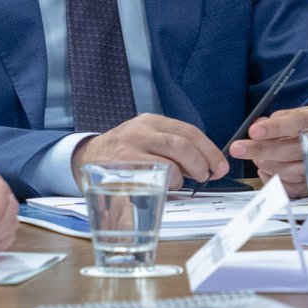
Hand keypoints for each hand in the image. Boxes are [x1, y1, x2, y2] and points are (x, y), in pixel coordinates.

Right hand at [71, 113, 225, 188]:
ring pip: (170, 162)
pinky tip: (163, 186)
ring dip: (183, 176)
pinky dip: (166, 185)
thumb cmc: (124, 150)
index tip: (220, 165)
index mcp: (152, 121)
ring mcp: (131, 149)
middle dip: (201, 163)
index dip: (209, 149)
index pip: (189, 131)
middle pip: (182, 144)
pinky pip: (153, 178)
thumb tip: (206, 164)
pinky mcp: (123, 168)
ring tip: (181, 182)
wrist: (87, 157)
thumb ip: (173, 147)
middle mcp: (142, 131)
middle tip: (206, 176)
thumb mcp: (147, 138)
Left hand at [229, 105, 307, 197]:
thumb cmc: (304, 127)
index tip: (253, 131)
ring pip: (287, 171)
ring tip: (257, 157)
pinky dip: (271, 179)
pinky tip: (265, 170)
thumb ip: (274, 120)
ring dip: (265, 164)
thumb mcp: (292, 115)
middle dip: (260, 150)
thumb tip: (256, 128)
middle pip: (288, 150)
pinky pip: (288, 187)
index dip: (273, 128)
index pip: (294, 124)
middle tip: (238, 149)